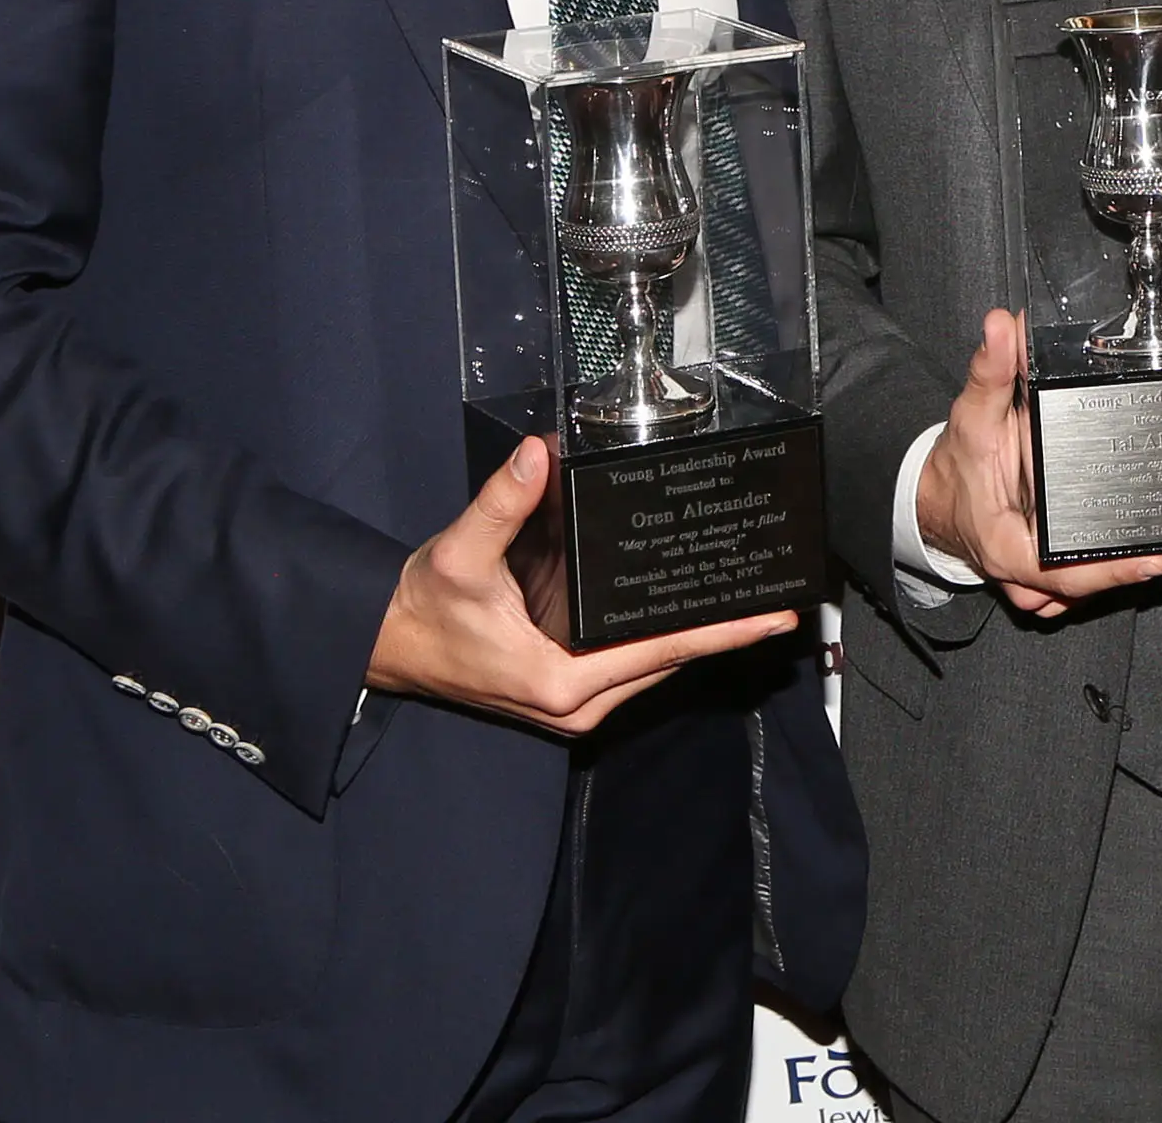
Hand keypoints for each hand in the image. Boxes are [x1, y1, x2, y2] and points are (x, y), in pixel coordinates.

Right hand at [368, 436, 796, 733]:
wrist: (388, 645)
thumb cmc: (425, 607)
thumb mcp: (460, 553)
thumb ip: (502, 504)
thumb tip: (540, 454)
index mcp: (562, 681)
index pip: (662, 652)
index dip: (721, 633)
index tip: (772, 619)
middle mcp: (577, 706)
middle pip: (668, 663)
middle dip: (719, 631)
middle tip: (771, 595)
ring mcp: (574, 706)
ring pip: (652, 668)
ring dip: (692, 634)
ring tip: (742, 598)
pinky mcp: (568, 695)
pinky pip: (631, 665)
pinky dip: (659, 638)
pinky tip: (684, 605)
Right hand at [917, 308, 1161, 618]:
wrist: (935, 495)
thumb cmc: (956, 462)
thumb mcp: (972, 414)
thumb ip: (990, 370)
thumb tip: (1004, 327)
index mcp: (1006, 546)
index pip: (1065, 572)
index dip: (1111, 571)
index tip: (1153, 562)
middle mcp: (1021, 573)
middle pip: (1086, 584)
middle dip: (1127, 568)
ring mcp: (1033, 582)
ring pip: (1084, 590)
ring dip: (1118, 571)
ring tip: (1160, 544)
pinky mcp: (1045, 577)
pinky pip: (1079, 585)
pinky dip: (1103, 570)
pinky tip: (1133, 549)